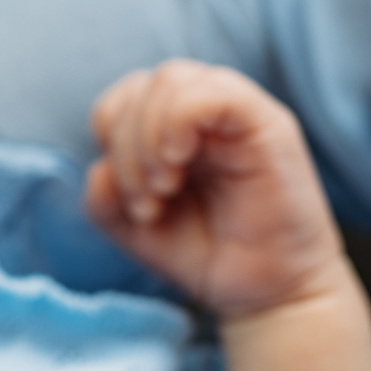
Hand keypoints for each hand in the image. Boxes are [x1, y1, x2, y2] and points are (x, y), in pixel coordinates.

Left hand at [85, 60, 346, 317]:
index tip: (130, 197)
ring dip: (149, 136)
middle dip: (126, 145)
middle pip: (142, 85)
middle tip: (147, 201)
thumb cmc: (206, 253)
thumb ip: (104, 195)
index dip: (111, 137)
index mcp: (172, 126)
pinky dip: (181, 121)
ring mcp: (238, 113)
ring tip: (164, 189)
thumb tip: (102, 166)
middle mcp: (205, 112)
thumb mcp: (135, 228)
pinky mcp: (268, 125)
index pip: (124, 98)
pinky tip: (179, 163)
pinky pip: (218, 92)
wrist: (267, 292)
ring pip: (172, 78)